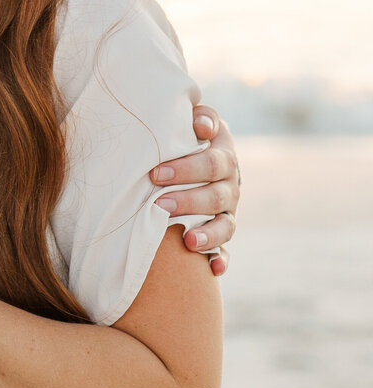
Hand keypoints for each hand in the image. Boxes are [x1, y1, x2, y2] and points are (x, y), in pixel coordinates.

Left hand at [151, 104, 239, 276]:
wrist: (197, 151)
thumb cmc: (186, 134)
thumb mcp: (195, 120)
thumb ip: (200, 117)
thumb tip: (200, 126)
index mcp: (224, 157)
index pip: (213, 163)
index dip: (187, 169)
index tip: (155, 174)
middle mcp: (231, 186)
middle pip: (217, 196)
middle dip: (189, 201)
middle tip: (160, 204)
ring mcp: (228, 211)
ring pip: (226, 225)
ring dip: (208, 235)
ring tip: (188, 241)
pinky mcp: (222, 231)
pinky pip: (226, 249)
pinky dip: (221, 260)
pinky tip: (213, 269)